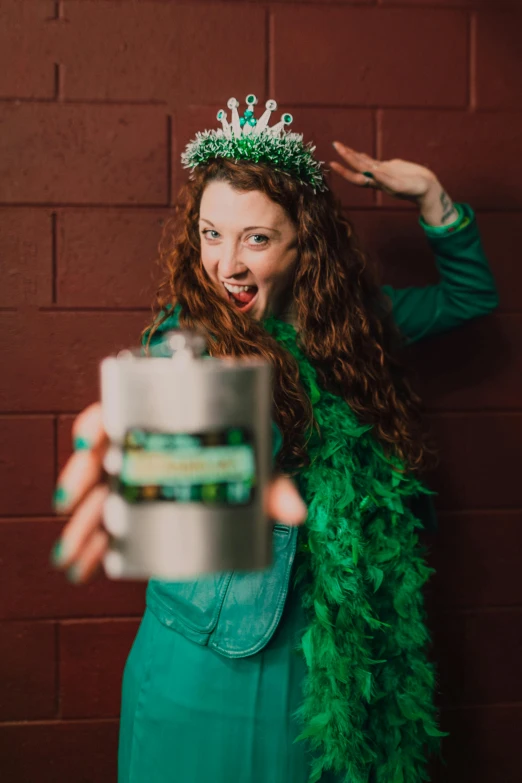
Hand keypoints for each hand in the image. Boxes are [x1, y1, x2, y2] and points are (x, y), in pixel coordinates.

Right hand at [51, 403, 307, 583]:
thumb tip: (296, 513)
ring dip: (79, 523)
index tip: (89, 438)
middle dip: (79, 481)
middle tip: (70, 506)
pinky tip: (83, 568)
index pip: (118, 408)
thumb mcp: (255, 462)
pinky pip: (104, 518)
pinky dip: (93, 544)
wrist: (236, 460)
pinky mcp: (130, 501)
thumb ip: (274, 484)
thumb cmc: (240, 448)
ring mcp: (130, 473)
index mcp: (159, 416)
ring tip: (70, 556)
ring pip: (95, 492)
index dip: (97, 420)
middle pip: (97, 454)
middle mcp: (137, 442)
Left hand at [330, 142, 458, 225]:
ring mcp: (382, 173)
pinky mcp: (389, 168)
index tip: (333, 162)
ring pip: (363, 163)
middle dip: (346, 156)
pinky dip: (363, 157)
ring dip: (352, 155)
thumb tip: (372, 173)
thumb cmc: (417, 190)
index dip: (345, 171)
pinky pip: (372, 162)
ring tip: (340, 146)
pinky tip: (357, 153)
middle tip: (335, 144)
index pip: (357, 176)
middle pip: (357, 167)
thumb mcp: (402, 185)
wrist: (427, 189)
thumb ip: (387, 180)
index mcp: (378, 184)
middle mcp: (377, 178)